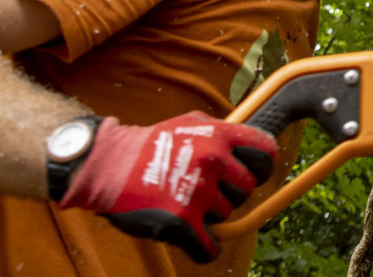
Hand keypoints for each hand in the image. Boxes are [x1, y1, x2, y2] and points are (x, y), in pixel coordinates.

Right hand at [54, 112, 278, 263]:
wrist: (107, 166)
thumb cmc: (149, 145)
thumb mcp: (190, 123)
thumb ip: (222, 132)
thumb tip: (255, 145)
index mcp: (218, 135)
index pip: (265, 151)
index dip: (262, 166)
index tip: (253, 174)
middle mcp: (211, 160)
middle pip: (247, 189)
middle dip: (232, 193)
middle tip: (209, 191)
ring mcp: (197, 191)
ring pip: (226, 215)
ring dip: (210, 215)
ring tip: (185, 201)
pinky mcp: (181, 221)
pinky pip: (209, 248)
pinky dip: (204, 248)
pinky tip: (193, 237)